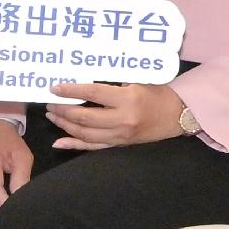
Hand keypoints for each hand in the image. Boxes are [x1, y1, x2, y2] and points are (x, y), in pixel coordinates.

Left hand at [47, 81, 188, 150]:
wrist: (178, 115)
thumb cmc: (158, 93)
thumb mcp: (138, 80)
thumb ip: (113, 83)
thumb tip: (84, 81)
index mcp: (127, 99)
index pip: (92, 94)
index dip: (71, 91)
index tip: (55, 88)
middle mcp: (122, 120)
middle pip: (84, 118)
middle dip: (63, 110)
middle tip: (50, 103)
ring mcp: (120, 135)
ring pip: (85, 134)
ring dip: (65, 125)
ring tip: (53, 116)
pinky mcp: (120, 145)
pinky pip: (93, 147)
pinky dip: (74, 145)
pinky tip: (59, 142)